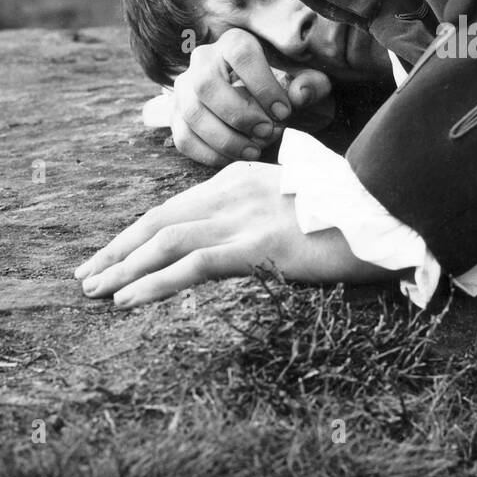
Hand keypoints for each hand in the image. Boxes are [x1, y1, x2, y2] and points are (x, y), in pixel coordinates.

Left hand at [74, 161, 386, 306]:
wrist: (389, 213)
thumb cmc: (352, 216)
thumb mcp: (298, 205)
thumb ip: (264, 212)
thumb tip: (244, 240)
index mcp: (243, 177)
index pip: (176, 206)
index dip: (137, 231)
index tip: (111, 253)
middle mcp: (237, 190)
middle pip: (160, 219)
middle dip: (118, 248)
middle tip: (86, 274)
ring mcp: (247, 216)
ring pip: (166, 240)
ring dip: (123, 267)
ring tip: (94, 290)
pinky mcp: (259, 245)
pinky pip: (193, 265)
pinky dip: (154, 282)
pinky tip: (128, 299)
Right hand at [170, 27, 333, 166]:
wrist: (263, 104)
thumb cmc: (284, 89)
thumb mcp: (306, 83)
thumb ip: (311, 85)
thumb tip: (301, 93)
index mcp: (235, 42)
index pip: (242, 55)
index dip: (263, 86)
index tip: (284, 112)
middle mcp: (203, 59)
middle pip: (207, 85)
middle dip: (239, 115)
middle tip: (267, 132)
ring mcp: (184, 88)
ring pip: (192, 113)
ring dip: (225, 139)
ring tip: (254, 151)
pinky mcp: (177, 115)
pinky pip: (184, 137)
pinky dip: (209, 154)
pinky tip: (235, 158)